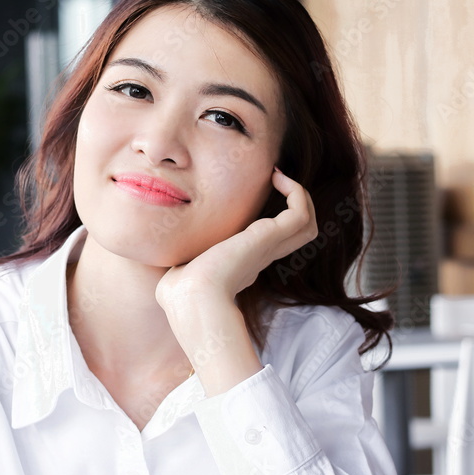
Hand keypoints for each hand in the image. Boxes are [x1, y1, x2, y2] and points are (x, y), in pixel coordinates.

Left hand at [155, 168, 317, 310]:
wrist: (191, 298)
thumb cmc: (180, 294)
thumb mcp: (178, 273)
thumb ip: (177, 265)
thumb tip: (167, 265)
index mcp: (241, 263)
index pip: (265, 241)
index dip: (265, 219)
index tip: (248, 200)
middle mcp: (259, 255)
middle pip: (295, 233)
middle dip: (291, 204)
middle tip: (274, 181)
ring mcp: (268, 247)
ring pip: (306, 223)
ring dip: (298, 196)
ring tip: (278, 176)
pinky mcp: (269, 237)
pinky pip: (301, 213)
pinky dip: (296, 192)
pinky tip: (276, 178)